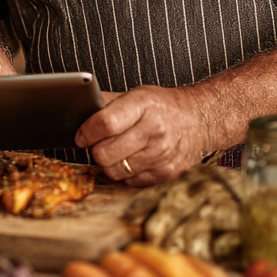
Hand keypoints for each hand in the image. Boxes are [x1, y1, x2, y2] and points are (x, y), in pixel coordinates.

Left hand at [75, 85, 211, 185]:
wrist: (200, 119)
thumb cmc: (162, 106)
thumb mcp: (136, 95)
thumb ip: (107, 103)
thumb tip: (77, 111)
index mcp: (143, 105)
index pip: (105, 124)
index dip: (86, 132)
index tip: (81, 135)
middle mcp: (154, 130)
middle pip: (105, 153)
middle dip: (95, 150)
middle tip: (97, 144)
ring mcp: (162, 154)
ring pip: (115, 171)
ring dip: (108, 163)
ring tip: (114, 151)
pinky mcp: (166, 173)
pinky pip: (130, 181)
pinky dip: (125, 173)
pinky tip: (131, 159)